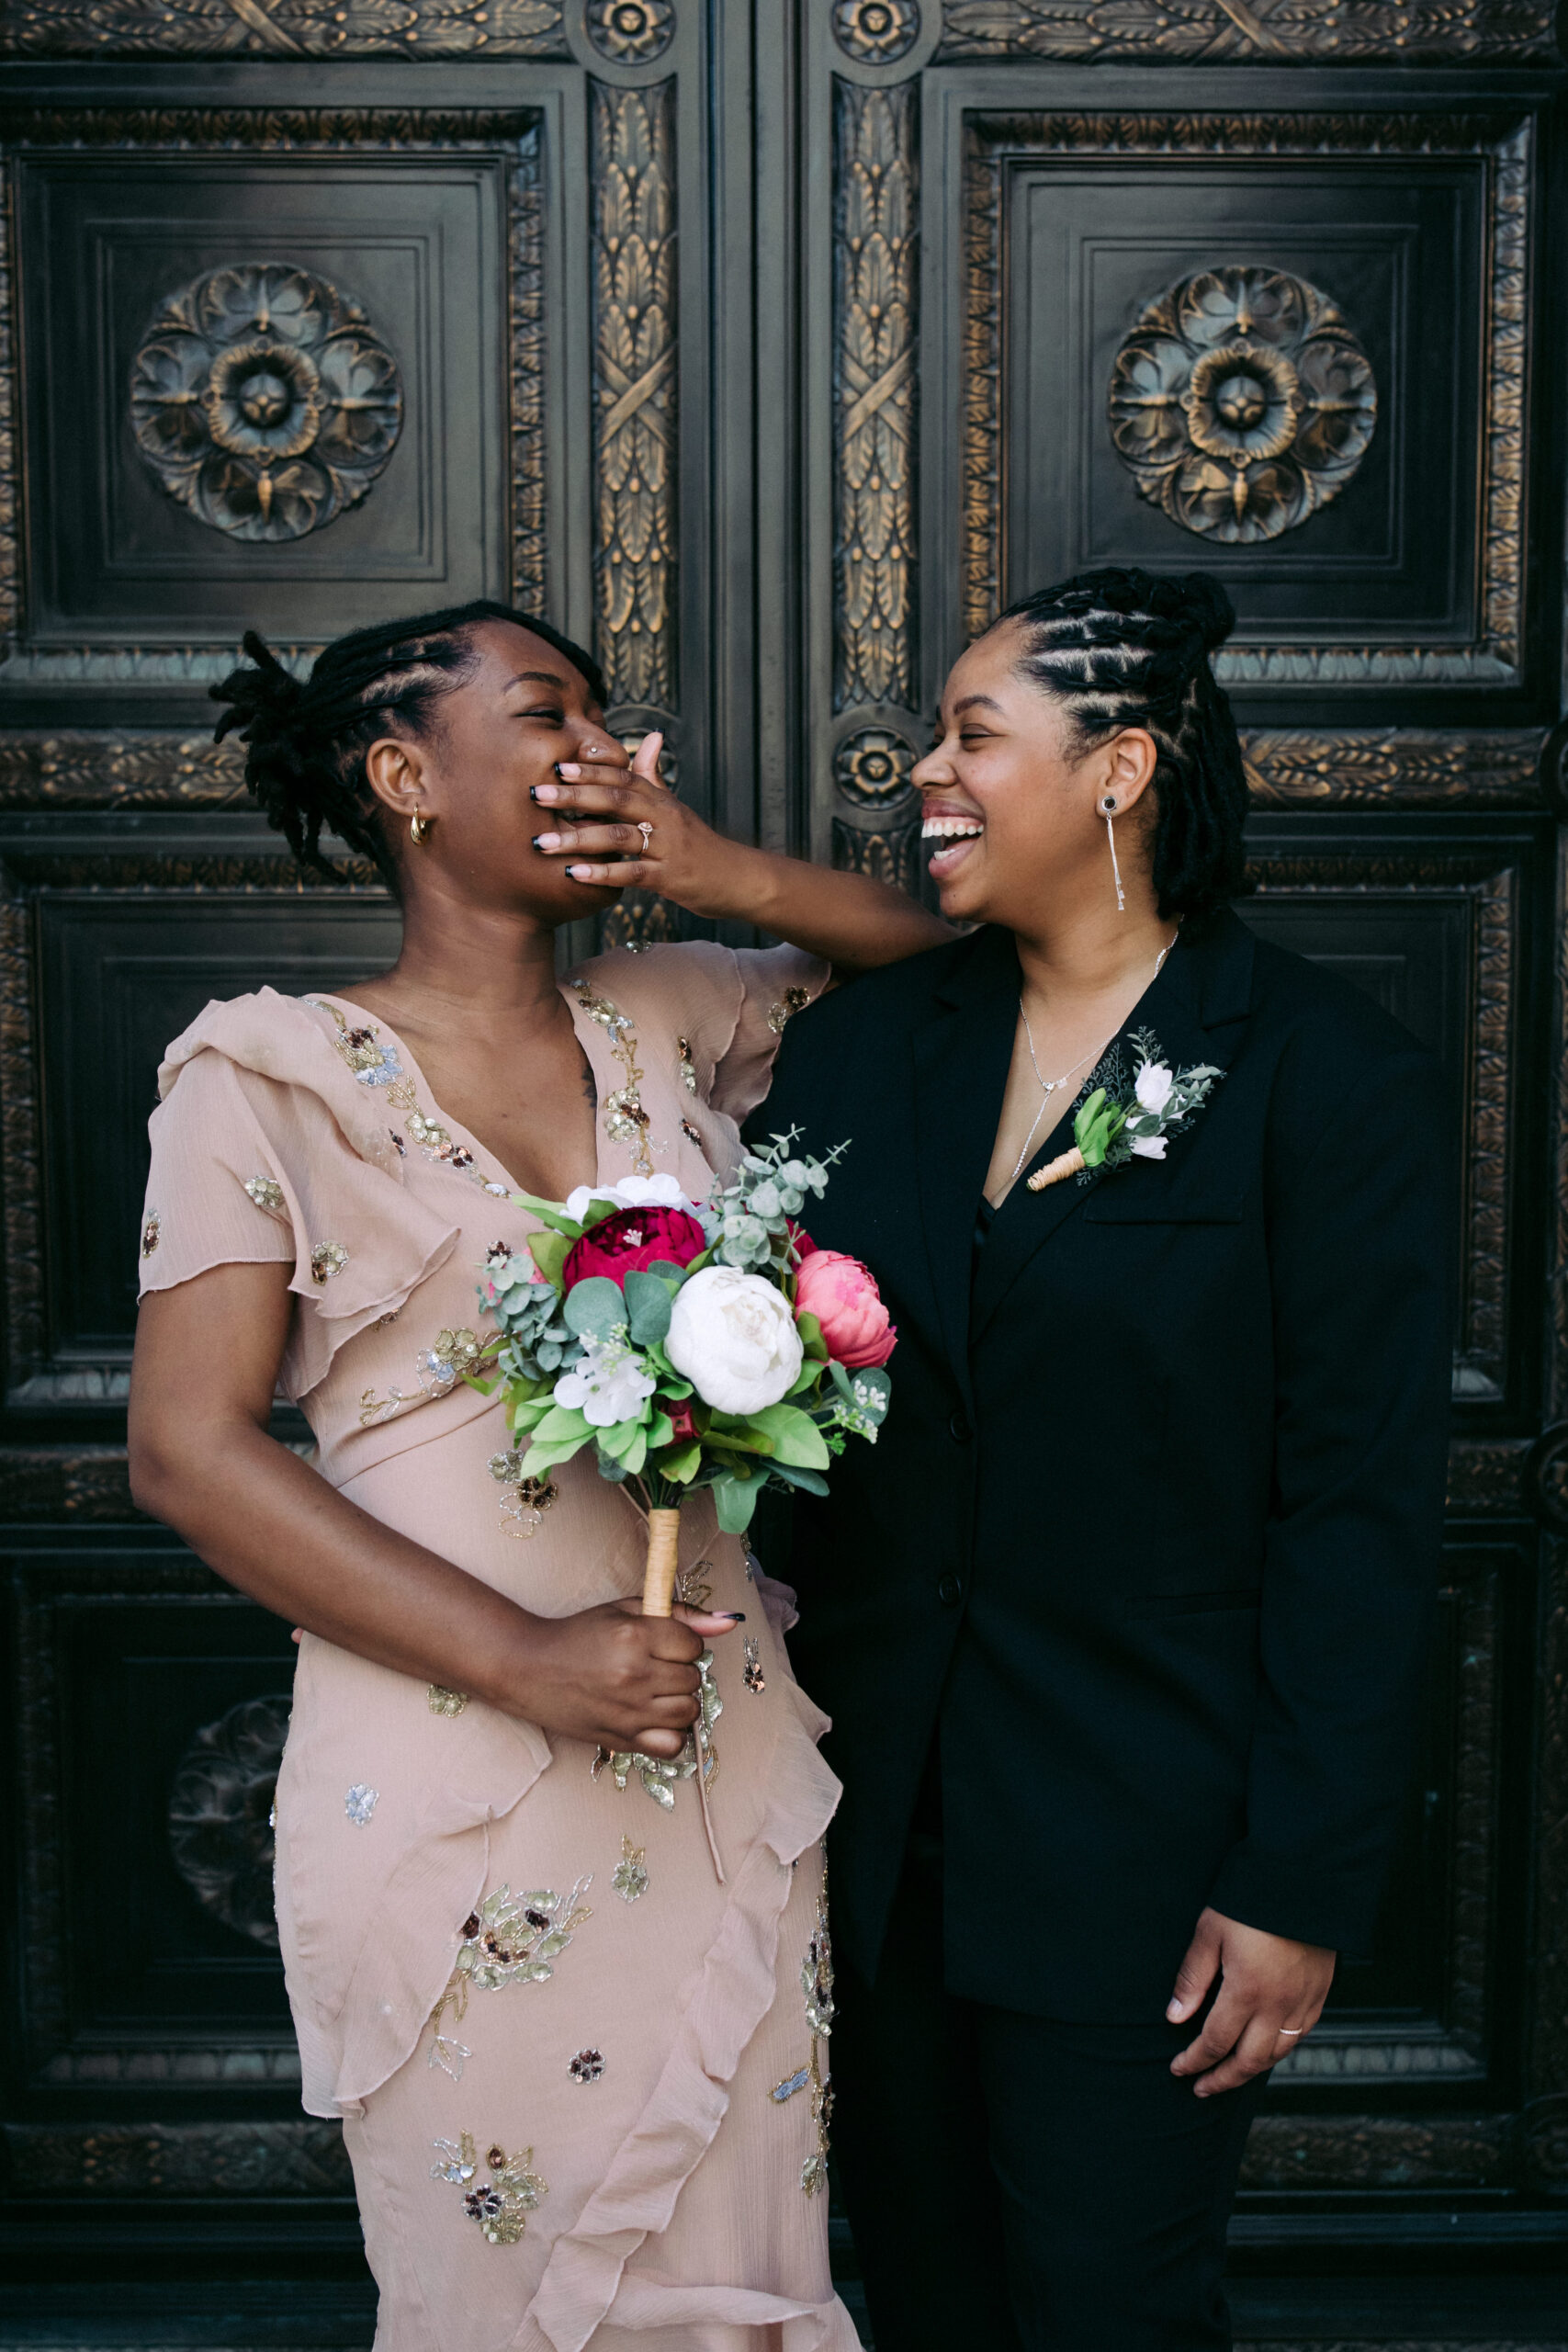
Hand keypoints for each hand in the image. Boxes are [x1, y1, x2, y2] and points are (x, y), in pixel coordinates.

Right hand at [499, 1598, 741, 1756]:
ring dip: (678, 1701)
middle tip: (654, 1666)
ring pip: (688, 1712)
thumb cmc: (579, 1635)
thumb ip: (681, 1614)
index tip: (663, 1643)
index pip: (693, 1645)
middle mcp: (634, 1674)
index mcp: (635, 1635)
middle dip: (680, 1670)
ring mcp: (628, 1710)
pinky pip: (671, 1746)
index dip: (683, 1643)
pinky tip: (653, 1718)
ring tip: (653, 1691)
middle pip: (693, 1679)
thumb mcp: (625, 1611)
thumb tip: (729, 1623)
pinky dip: (670, 1734)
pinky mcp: (620, 1738)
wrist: (529, 1668)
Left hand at [530, 734, 745, 912]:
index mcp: (661, 800)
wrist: (740, 879)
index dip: (590, 770)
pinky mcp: (671, 878)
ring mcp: (668, 848)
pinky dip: (603, 873)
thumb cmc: (700, 845)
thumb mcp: (677, 808)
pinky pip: (633, 874)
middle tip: (537, 794)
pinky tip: (575, 875)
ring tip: (543, 842)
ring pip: (619, 837)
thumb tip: (650, 736)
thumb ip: (656, 776)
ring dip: (578, 838)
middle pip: (616, 800)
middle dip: (574, 796)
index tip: (556, 765)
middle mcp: (664, 818)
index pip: (623, 777)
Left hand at [1167, 1906, 1334, 2095]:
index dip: (1194, 2060)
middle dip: (1222, 2079)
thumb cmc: (1249, 1901)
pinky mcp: (1319, 1994)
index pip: (1215, 2042)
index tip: (1178, 2069)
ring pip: (1277, 2054)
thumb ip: (1192, 1978)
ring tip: (1230, 2074)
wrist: (1302, 1878)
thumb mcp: (1210, 1932)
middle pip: (1248, 2061)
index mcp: (1246, 1992)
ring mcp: (1302, 2002)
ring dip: (1251, 2070)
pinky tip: (1267, 2049)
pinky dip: (1279, 2050)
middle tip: (1201, 2088)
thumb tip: (1175, 2018)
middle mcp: (1278, 2005)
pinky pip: (1300, 2036)